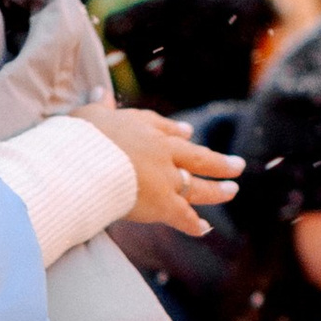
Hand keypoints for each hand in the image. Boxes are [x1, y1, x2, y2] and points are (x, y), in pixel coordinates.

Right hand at [83, 102, 243, 238]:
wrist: (85, 163)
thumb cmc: (83, 138)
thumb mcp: (90, 115)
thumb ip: (100, 106)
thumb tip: (100, 91)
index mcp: (144, 129)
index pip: (165, 130)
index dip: (177, 132)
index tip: (188, 133)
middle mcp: (161, 152)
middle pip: (196, 157)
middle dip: (217, 162)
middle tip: (237, 166)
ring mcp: (165, 179)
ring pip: (197, 186)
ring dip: (216, 190)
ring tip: (232, 191)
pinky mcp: (162, 204)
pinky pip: (182, 216)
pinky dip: (193, 224)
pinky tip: (203, 229)